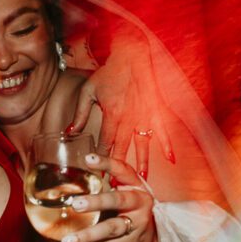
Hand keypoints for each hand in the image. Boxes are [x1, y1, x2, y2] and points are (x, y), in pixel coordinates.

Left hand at [59, 153, 156, 241]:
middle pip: (118, 201)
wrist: (156, 234)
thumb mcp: (128, 189)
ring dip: (87, 236)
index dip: (107, 164)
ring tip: (67, 240)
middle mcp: (139, 204)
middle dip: (96, 202)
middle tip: (76, 204)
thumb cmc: (134, 207)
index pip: (123, 171)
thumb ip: (108, 181)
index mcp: (136, 186)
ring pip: (111, 229)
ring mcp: (137, 225)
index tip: (88, 159)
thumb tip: (76, 170)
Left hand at [66, 25, 175, 177]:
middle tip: (116, 185)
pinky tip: (171, 158)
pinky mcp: (156, 111)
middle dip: (118, 167)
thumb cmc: (110, 73)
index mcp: (112, 114)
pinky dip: (167, 144)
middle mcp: (129, 119)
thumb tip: (70, 132)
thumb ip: (80, 113)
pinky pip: (162, 130)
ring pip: (142, 144)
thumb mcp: (88, 90)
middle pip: (123, 148)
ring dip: (141, 162)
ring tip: (141, 179)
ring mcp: (144, 116)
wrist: (132, 56)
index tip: (97, 173)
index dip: (100, 159)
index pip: (105, 143)